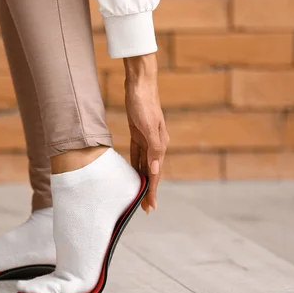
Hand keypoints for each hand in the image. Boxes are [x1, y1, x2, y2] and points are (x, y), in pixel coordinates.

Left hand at [124, 54, 168, 213]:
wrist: (139, 83)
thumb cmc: (144, 103)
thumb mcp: (148, 126)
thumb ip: (153, 149)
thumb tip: (154, 169)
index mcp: (160, 144)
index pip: (155, 173)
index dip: (152, 191)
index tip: (150, 207)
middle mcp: (156, 144)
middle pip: (152, 172)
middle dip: (149, 190)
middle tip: (146, 209)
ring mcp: (147, 139)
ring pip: (145, 165)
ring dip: (143, 180)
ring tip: (140, 196)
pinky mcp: (138, 133)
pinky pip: (137, 154)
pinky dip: (136, 165)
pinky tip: (133, 173)